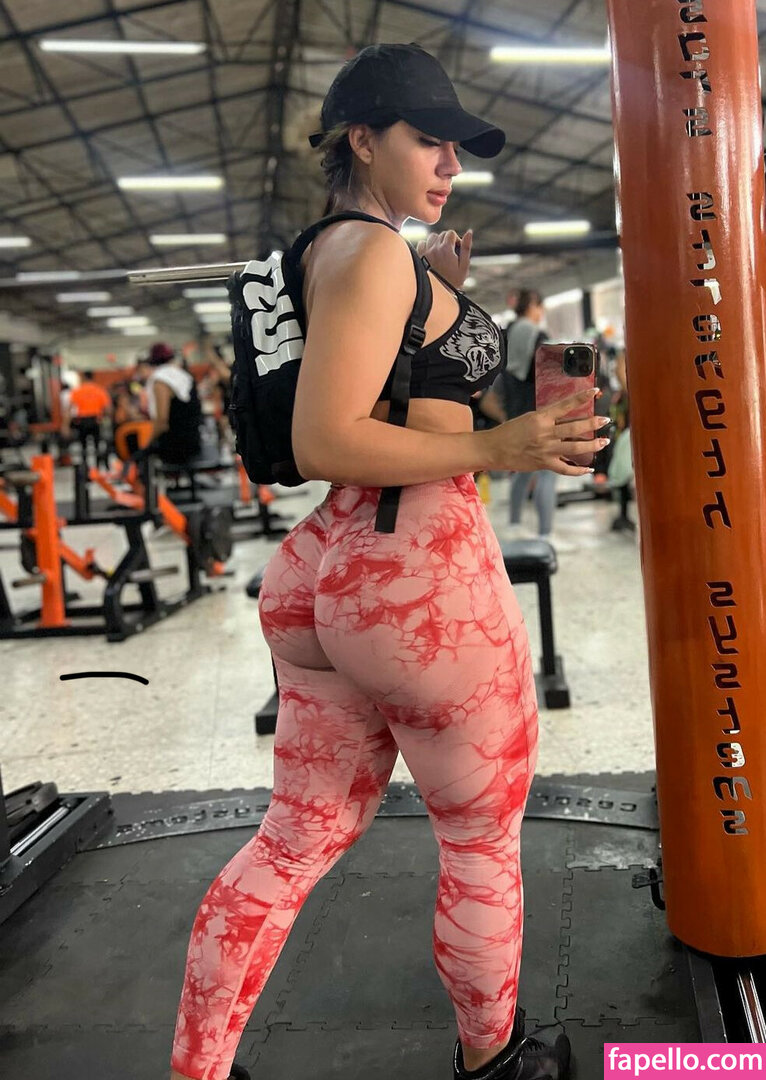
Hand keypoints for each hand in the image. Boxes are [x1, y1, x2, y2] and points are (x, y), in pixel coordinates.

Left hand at [416, 228, 472, 289]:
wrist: (437, 294)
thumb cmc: (452, 282)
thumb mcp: (464, 266)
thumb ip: (466, 248)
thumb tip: (469, 232)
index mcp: (446, 249)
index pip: (451, 233)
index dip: (456, 239)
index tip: (457, 250)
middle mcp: (434, 249)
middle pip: (441, 234)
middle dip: (447, 241)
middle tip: (450, 254)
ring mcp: (425, 252)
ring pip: (431, 237)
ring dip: (437, 242)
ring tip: (441, 253)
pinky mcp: (419, 256)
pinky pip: (422, 243)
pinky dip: (427, 246)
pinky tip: (431, 254)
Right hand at [486, 388, 610, 475]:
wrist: (493, 449)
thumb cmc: (509, 432)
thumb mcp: (528, 418)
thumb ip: (547, 418)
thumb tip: (566, 418)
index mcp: (540, 418)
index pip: (565, 405)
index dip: (581, 397)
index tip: (595, 391)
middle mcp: (545, 433)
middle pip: (575, 427)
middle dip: (593, 423)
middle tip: (605, 419)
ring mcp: (546, 450)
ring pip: (575, 447)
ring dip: (592, 445)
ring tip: (604, 441)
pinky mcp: (544, 464)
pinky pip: (566, 469)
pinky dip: (579, 470)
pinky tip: (589, 468)